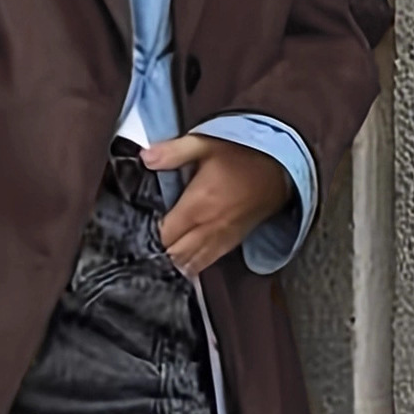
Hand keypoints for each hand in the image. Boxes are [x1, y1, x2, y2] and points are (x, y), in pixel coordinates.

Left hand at [140, 133, 292, 277]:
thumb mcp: (207, 143)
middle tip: (138, 253)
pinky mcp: (231, 243)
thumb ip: (174, 151)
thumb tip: (145, 158)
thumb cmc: (243, 155)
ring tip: (154, 266)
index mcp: (198, 204)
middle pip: (174, 254)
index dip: (145, 238)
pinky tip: (178, 270)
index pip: (164, 234)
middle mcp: (209, 227)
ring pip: (190, 264)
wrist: (281, 169)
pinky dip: (191, 269)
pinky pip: (206, 263)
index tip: (132, 234)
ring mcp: (221, 238)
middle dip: (156, 255)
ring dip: (172, 265)